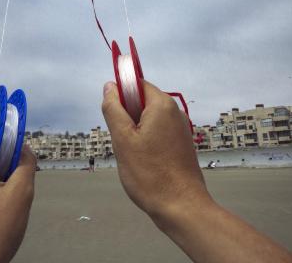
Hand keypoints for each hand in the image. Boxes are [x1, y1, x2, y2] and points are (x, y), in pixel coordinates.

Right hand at [103, 80, 291, 262]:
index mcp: (162, 105)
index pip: (137, 84)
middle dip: (127, 117)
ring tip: (133, 155)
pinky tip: (144, 161)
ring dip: (135, 131)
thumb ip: (113, 109)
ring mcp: (180, 128)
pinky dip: (147, 141)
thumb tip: (109, 87)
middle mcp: (175, 112)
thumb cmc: (150, 174)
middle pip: (143, 101)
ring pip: (149, 119)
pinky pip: (158, 132)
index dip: (121, 96)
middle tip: (122, 140)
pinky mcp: (181, 143)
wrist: (182, 207)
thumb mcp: (123, 139)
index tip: (113, 117)